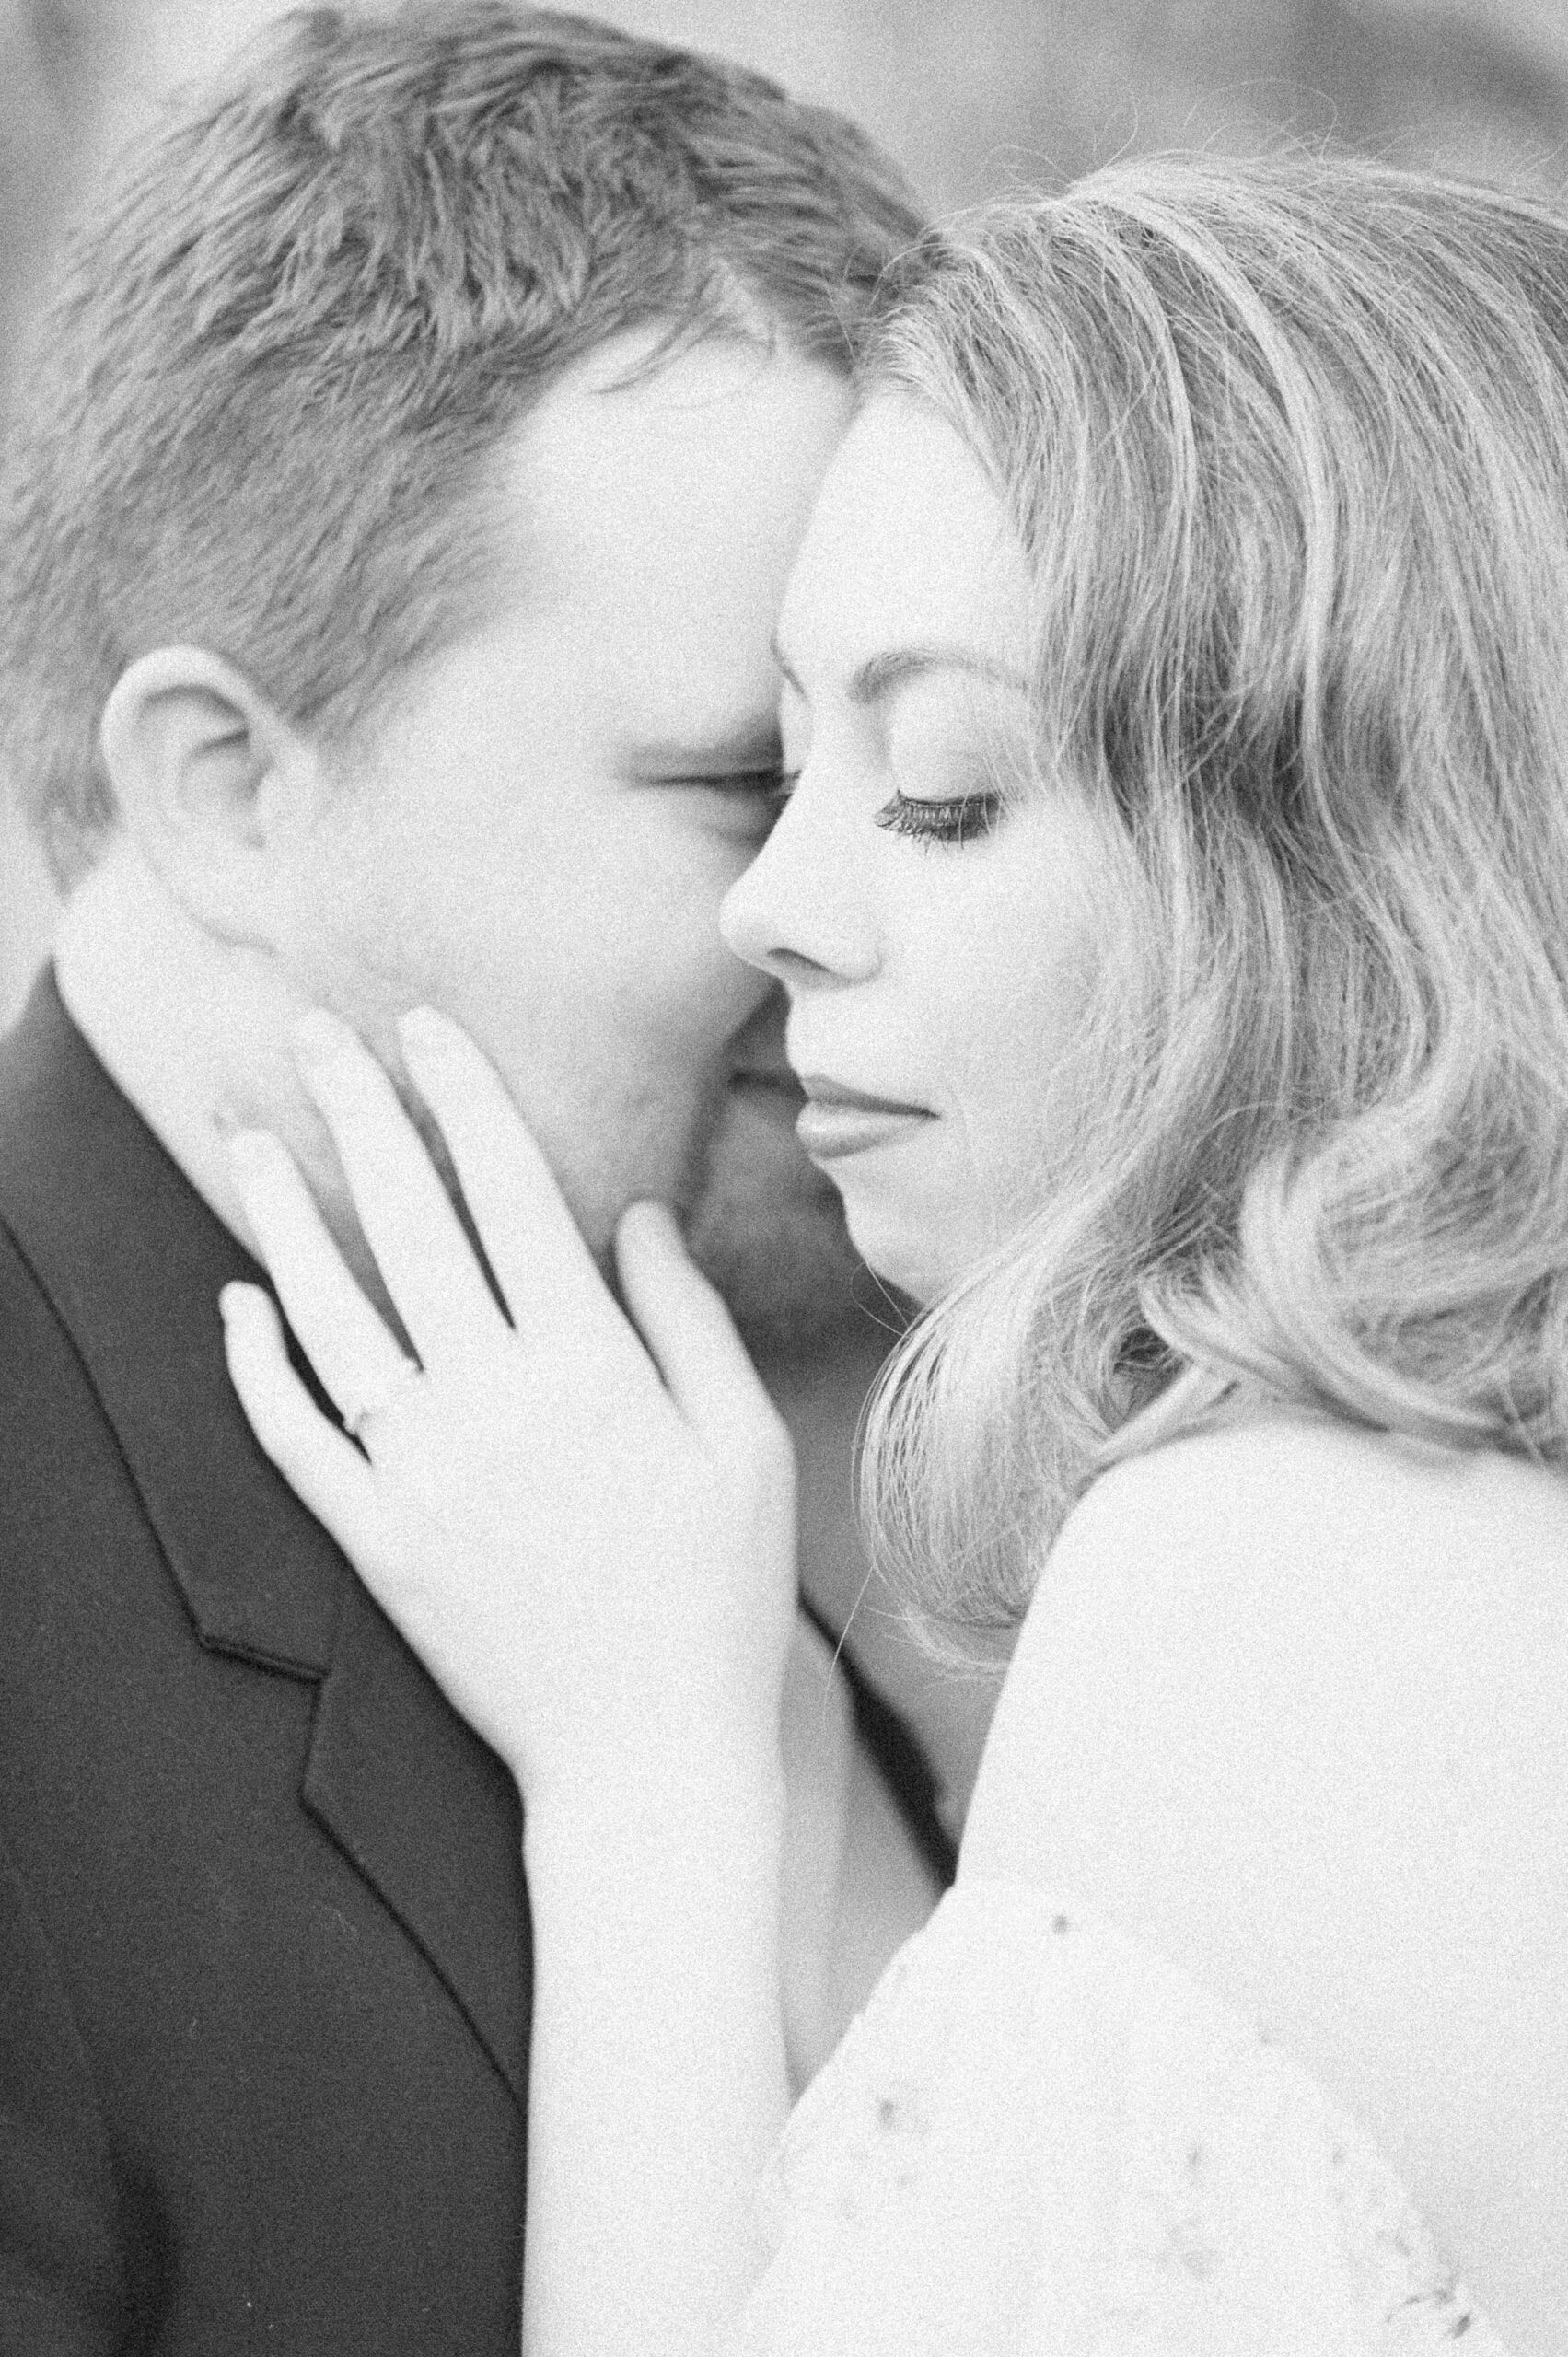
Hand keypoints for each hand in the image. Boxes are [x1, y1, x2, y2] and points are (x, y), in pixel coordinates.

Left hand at [220, 1006, 796, 1816]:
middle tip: (317, 1035)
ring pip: (333, 1317)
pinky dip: (256, 1366)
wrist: (645, 1759)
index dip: (465, 1100)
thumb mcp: (743, 1447)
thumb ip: (687, 1319)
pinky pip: (296, 1439)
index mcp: (591, 1370)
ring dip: (283, 1217)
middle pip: (410, 1228)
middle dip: (361, 1116)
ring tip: (245, 1134)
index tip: (427, 1029)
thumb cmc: (715, 1599)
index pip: (510, 1196)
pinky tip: (235, 1301)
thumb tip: (635, 1211)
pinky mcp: (377, 1545)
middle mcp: (494, 1407)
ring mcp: (423, 1477)